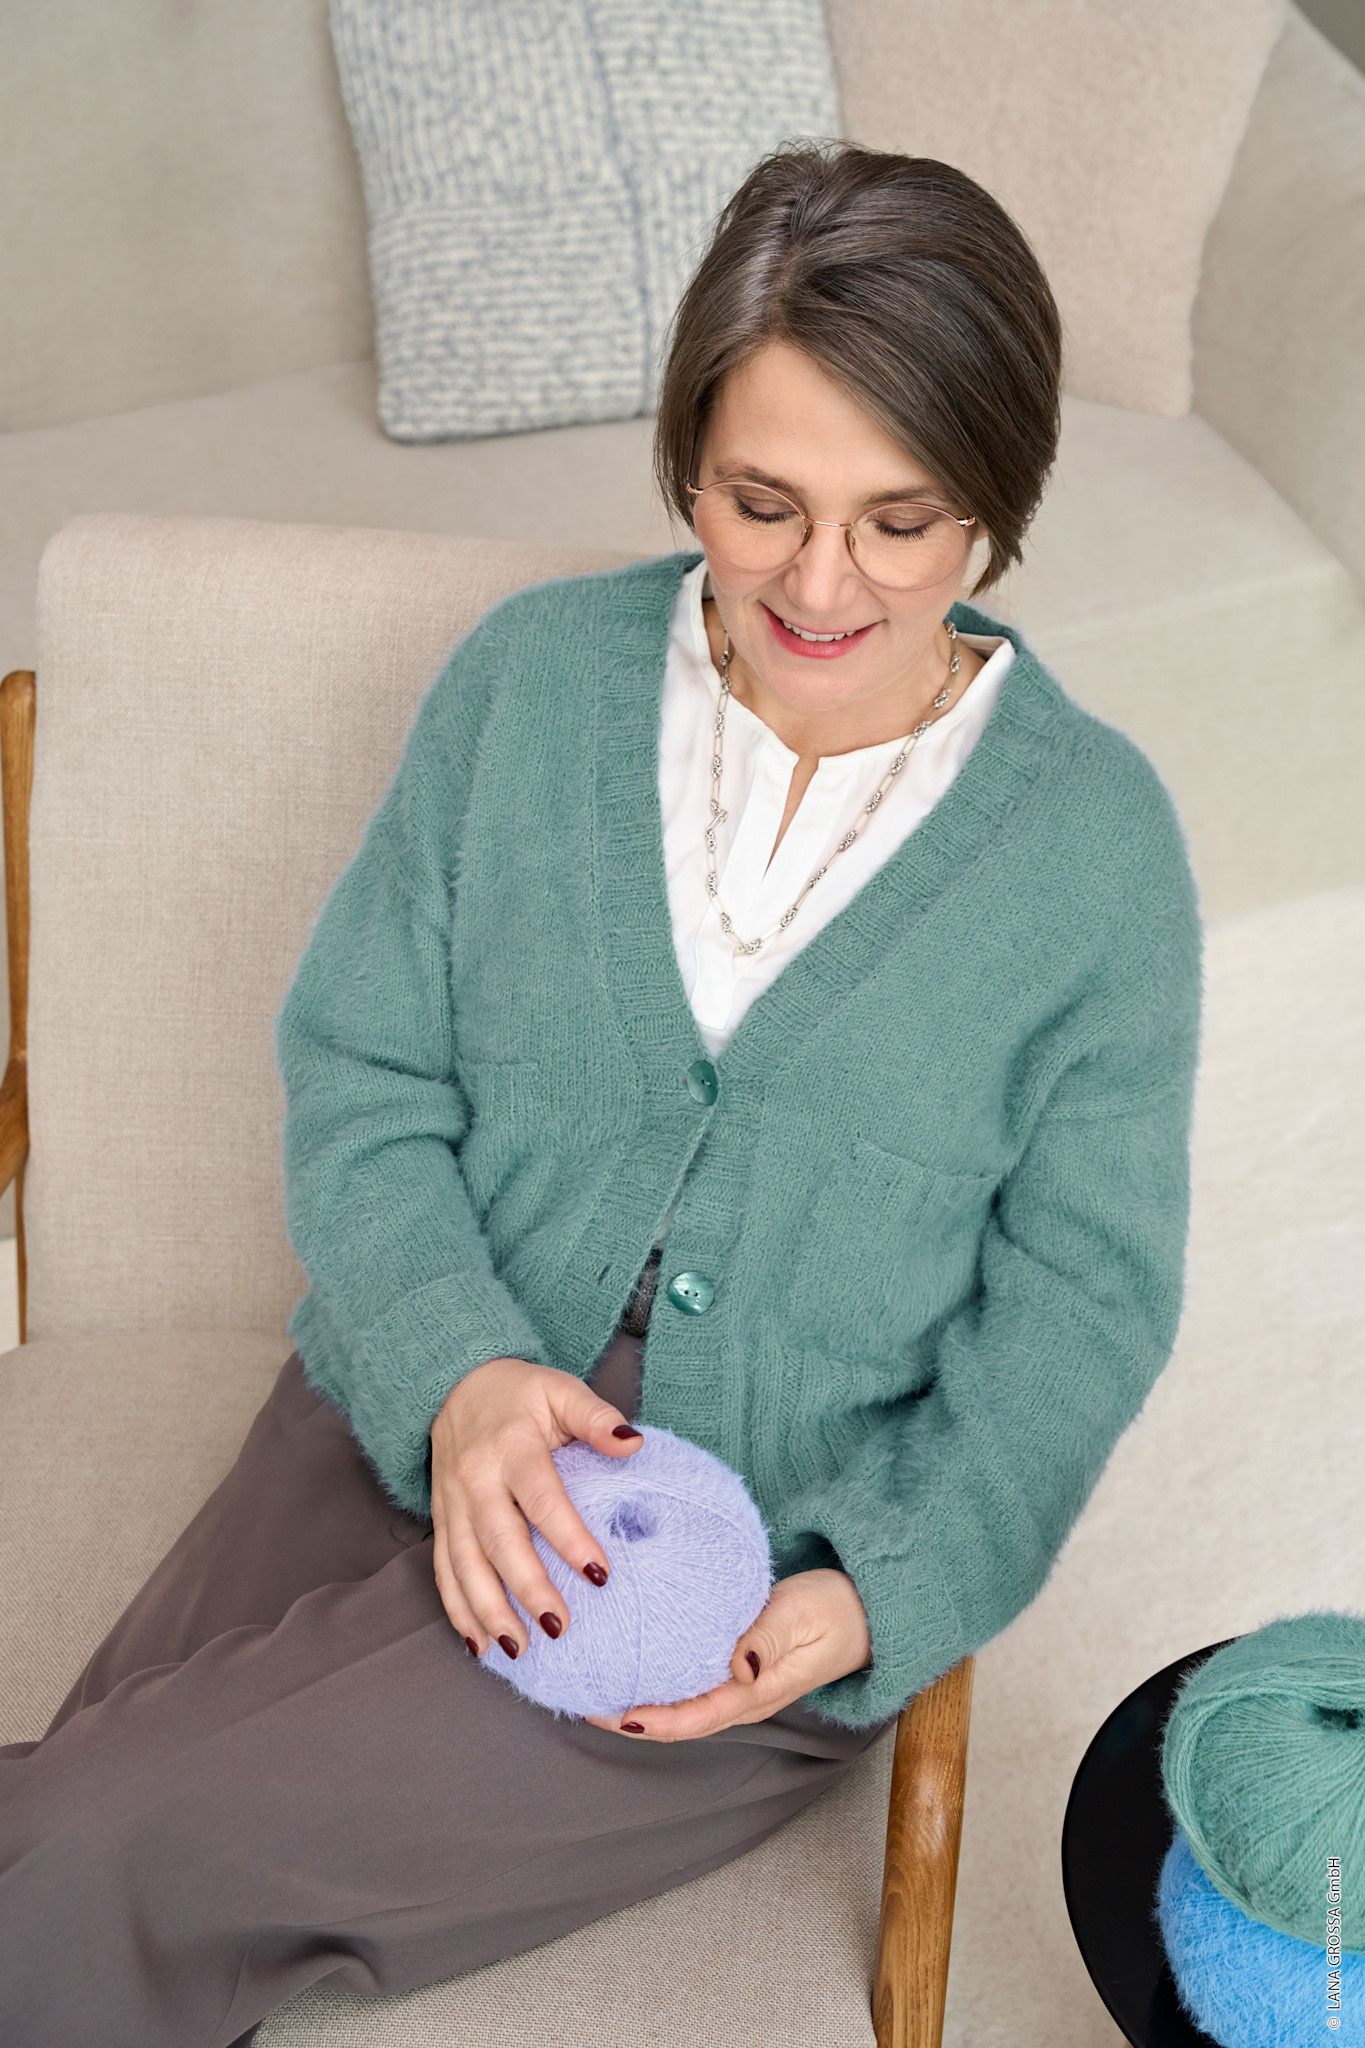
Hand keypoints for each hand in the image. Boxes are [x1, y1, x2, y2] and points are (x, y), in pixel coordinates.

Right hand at [429, 1355, 643, 1657]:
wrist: (455, 1383)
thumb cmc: (519, 1393)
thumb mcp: (560, 1390)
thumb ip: (596, 1417)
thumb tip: (633, 1443)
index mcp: (512, 1446)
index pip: (542, 1498)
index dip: (569, 1537)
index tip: (599, 1574)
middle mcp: (477, 1478)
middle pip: (499, 1539)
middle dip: (526, 1587)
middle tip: (559, 1627)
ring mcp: (453, 1502)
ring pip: (465, 1563)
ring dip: (488, 1610)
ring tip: (518, 1648)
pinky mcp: (441, 1519)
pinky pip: (443, 1568)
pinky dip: (458, 1609)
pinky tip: (479, 1642)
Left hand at [584, 1567, 871, 1741]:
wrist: (865, 1610)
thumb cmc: (834, 1611)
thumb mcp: (801, 1617)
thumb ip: (767, 1639)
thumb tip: (738, 1666)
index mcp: (756, 1692)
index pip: (695, 1718)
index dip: (653, 1722)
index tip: (614, 1715)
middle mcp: (742, 1695)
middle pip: (678, 1718)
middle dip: (630, 1716)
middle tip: (583, 1700)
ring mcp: (740, 1682)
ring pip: (681, 1701)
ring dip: (640, 1697)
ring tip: (596, 1684)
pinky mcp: (738, 1663)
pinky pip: (692, 1678)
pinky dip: (659, 1673)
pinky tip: (635, 1657)